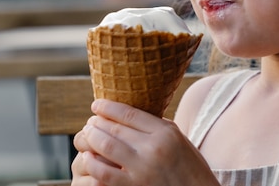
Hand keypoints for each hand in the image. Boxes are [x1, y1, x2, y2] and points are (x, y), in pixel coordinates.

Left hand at [71, 99, 218, 185]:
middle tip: (90, 121)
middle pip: (115, 128)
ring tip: (87, 134)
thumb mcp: (179, 139)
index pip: (129, 113)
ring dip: (92, 138)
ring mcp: (142, 169)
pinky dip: (93, 163)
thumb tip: (128, 115)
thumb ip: (156, 126)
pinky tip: (87, 157)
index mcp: (165, 132)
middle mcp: (153, 148)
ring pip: (106, 146)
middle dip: (97, 122)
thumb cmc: (191, 167)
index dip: (108, 107)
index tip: (97, 104)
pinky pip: (104, 174)